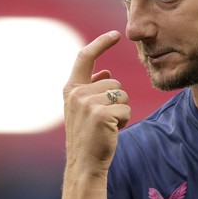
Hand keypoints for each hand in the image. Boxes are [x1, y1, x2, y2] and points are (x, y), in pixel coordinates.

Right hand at [63, 31, 130, 175]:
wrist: (85, 164)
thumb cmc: (88, 136)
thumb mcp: (84, 109)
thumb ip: (92, 89)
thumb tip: (106, 72)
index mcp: (71, 89)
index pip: (85, 57)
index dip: (101, 43)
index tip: (115, 34)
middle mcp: (77, 93)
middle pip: (115, 82)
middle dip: (117, 100)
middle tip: (103, 120)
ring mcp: (88, 103)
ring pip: (123, 94)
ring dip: (121, 111)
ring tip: (106, 126)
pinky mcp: (101, 114)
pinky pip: (126, 108)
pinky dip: (125, 120)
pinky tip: (112, 132)